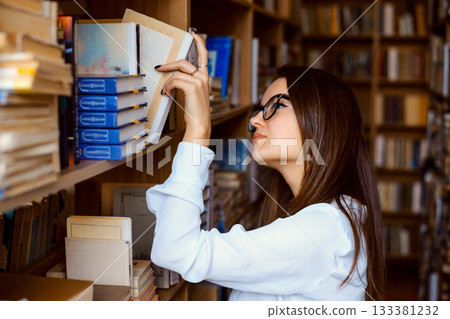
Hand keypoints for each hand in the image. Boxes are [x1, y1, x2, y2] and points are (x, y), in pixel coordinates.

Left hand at [155, 31, 210, 146]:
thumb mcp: (192, 95)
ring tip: (166, 92)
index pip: (204, 56)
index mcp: (205, 78)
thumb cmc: (195, 113)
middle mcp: (204, 77)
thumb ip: (186, 83)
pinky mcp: (193, 87)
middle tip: (159, 68)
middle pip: (183, 62)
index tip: (194, 35)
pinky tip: (168, 95)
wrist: (199, 125)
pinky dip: (168, 88)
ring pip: (177, 73)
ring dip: (167, 83)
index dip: (199, 43)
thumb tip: (171, 78)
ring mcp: (199, 81)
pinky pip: (175, 81)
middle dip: (169, 65)